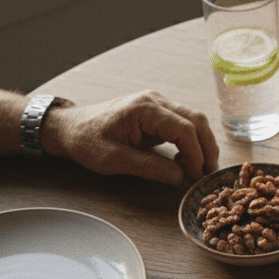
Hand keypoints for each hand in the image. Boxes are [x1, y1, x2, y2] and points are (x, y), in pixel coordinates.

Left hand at [44, 91, 219, 183]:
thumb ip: (150, 168)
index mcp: (144, 109)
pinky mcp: (156, 113)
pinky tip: (185, 160)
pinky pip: (182, 124)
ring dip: (201, 144)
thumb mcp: (114, 160)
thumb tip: (181, 177)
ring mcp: (157, 104)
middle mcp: (155, 101)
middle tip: (208, 173)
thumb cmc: (87, 141)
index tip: (197, 176)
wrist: (69, 127)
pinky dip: (190, 142)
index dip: (196, 154)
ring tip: (200, 169)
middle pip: (196, 120)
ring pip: (193, 120)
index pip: (185, 128)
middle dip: (207, 147)